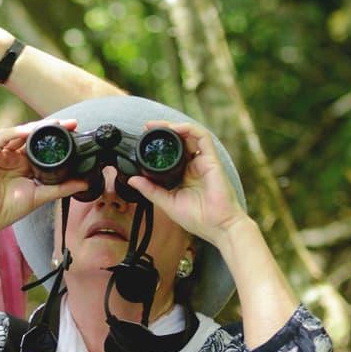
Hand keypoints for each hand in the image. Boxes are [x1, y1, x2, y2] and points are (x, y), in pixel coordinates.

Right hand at [0, 120, 88, 242]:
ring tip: (54, 125)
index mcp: (26, 165)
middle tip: (70, 124)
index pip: (44, 147)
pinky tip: (27, 133)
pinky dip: (15, 132)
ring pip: (21, 133)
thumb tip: (85, 183)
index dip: (58, 140)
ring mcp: (3, 153)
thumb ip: (62, 188)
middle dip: (52, 128)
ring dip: (37, 127)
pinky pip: (3, 137)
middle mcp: (15, 156)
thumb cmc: (8, 209)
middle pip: (35, 137)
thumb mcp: (41, 195)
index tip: (75, 134)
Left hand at [126, 121, 249, 245]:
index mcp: (183, 175)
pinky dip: (189, 129)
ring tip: (158, 125)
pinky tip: (176, 128)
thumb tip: (132, 180)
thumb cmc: (197, 218)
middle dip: (164, 130)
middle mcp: (194, 166)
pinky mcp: (212, 160)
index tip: (142, 140)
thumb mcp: (167, 202)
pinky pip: (203, 137)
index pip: (171, 153)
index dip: (158, 145)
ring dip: (174, 127)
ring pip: (190, 135)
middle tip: (147, 127)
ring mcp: (203, 161)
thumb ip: (150, 190)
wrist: (218, 226)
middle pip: (179, 141)